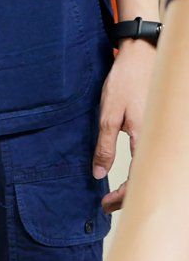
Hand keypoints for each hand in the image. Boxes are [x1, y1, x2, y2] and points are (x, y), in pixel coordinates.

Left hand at [95, 41, 156, 212]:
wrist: (143, 56)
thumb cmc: (125, 81)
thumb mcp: (108, 115)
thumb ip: (105, 146)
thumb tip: (99, 174)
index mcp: (146, 137)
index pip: (138, 178)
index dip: (122, 196)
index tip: (105, 205)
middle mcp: (158, 136)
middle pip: (147, 177)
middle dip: (129, 195)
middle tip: (109, 205)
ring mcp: (160, 131)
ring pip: (151, 167)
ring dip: (136, 183)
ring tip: (116, 193)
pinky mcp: (158, 125)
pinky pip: (151, 153)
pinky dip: (141, 168)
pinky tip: (129, 172)